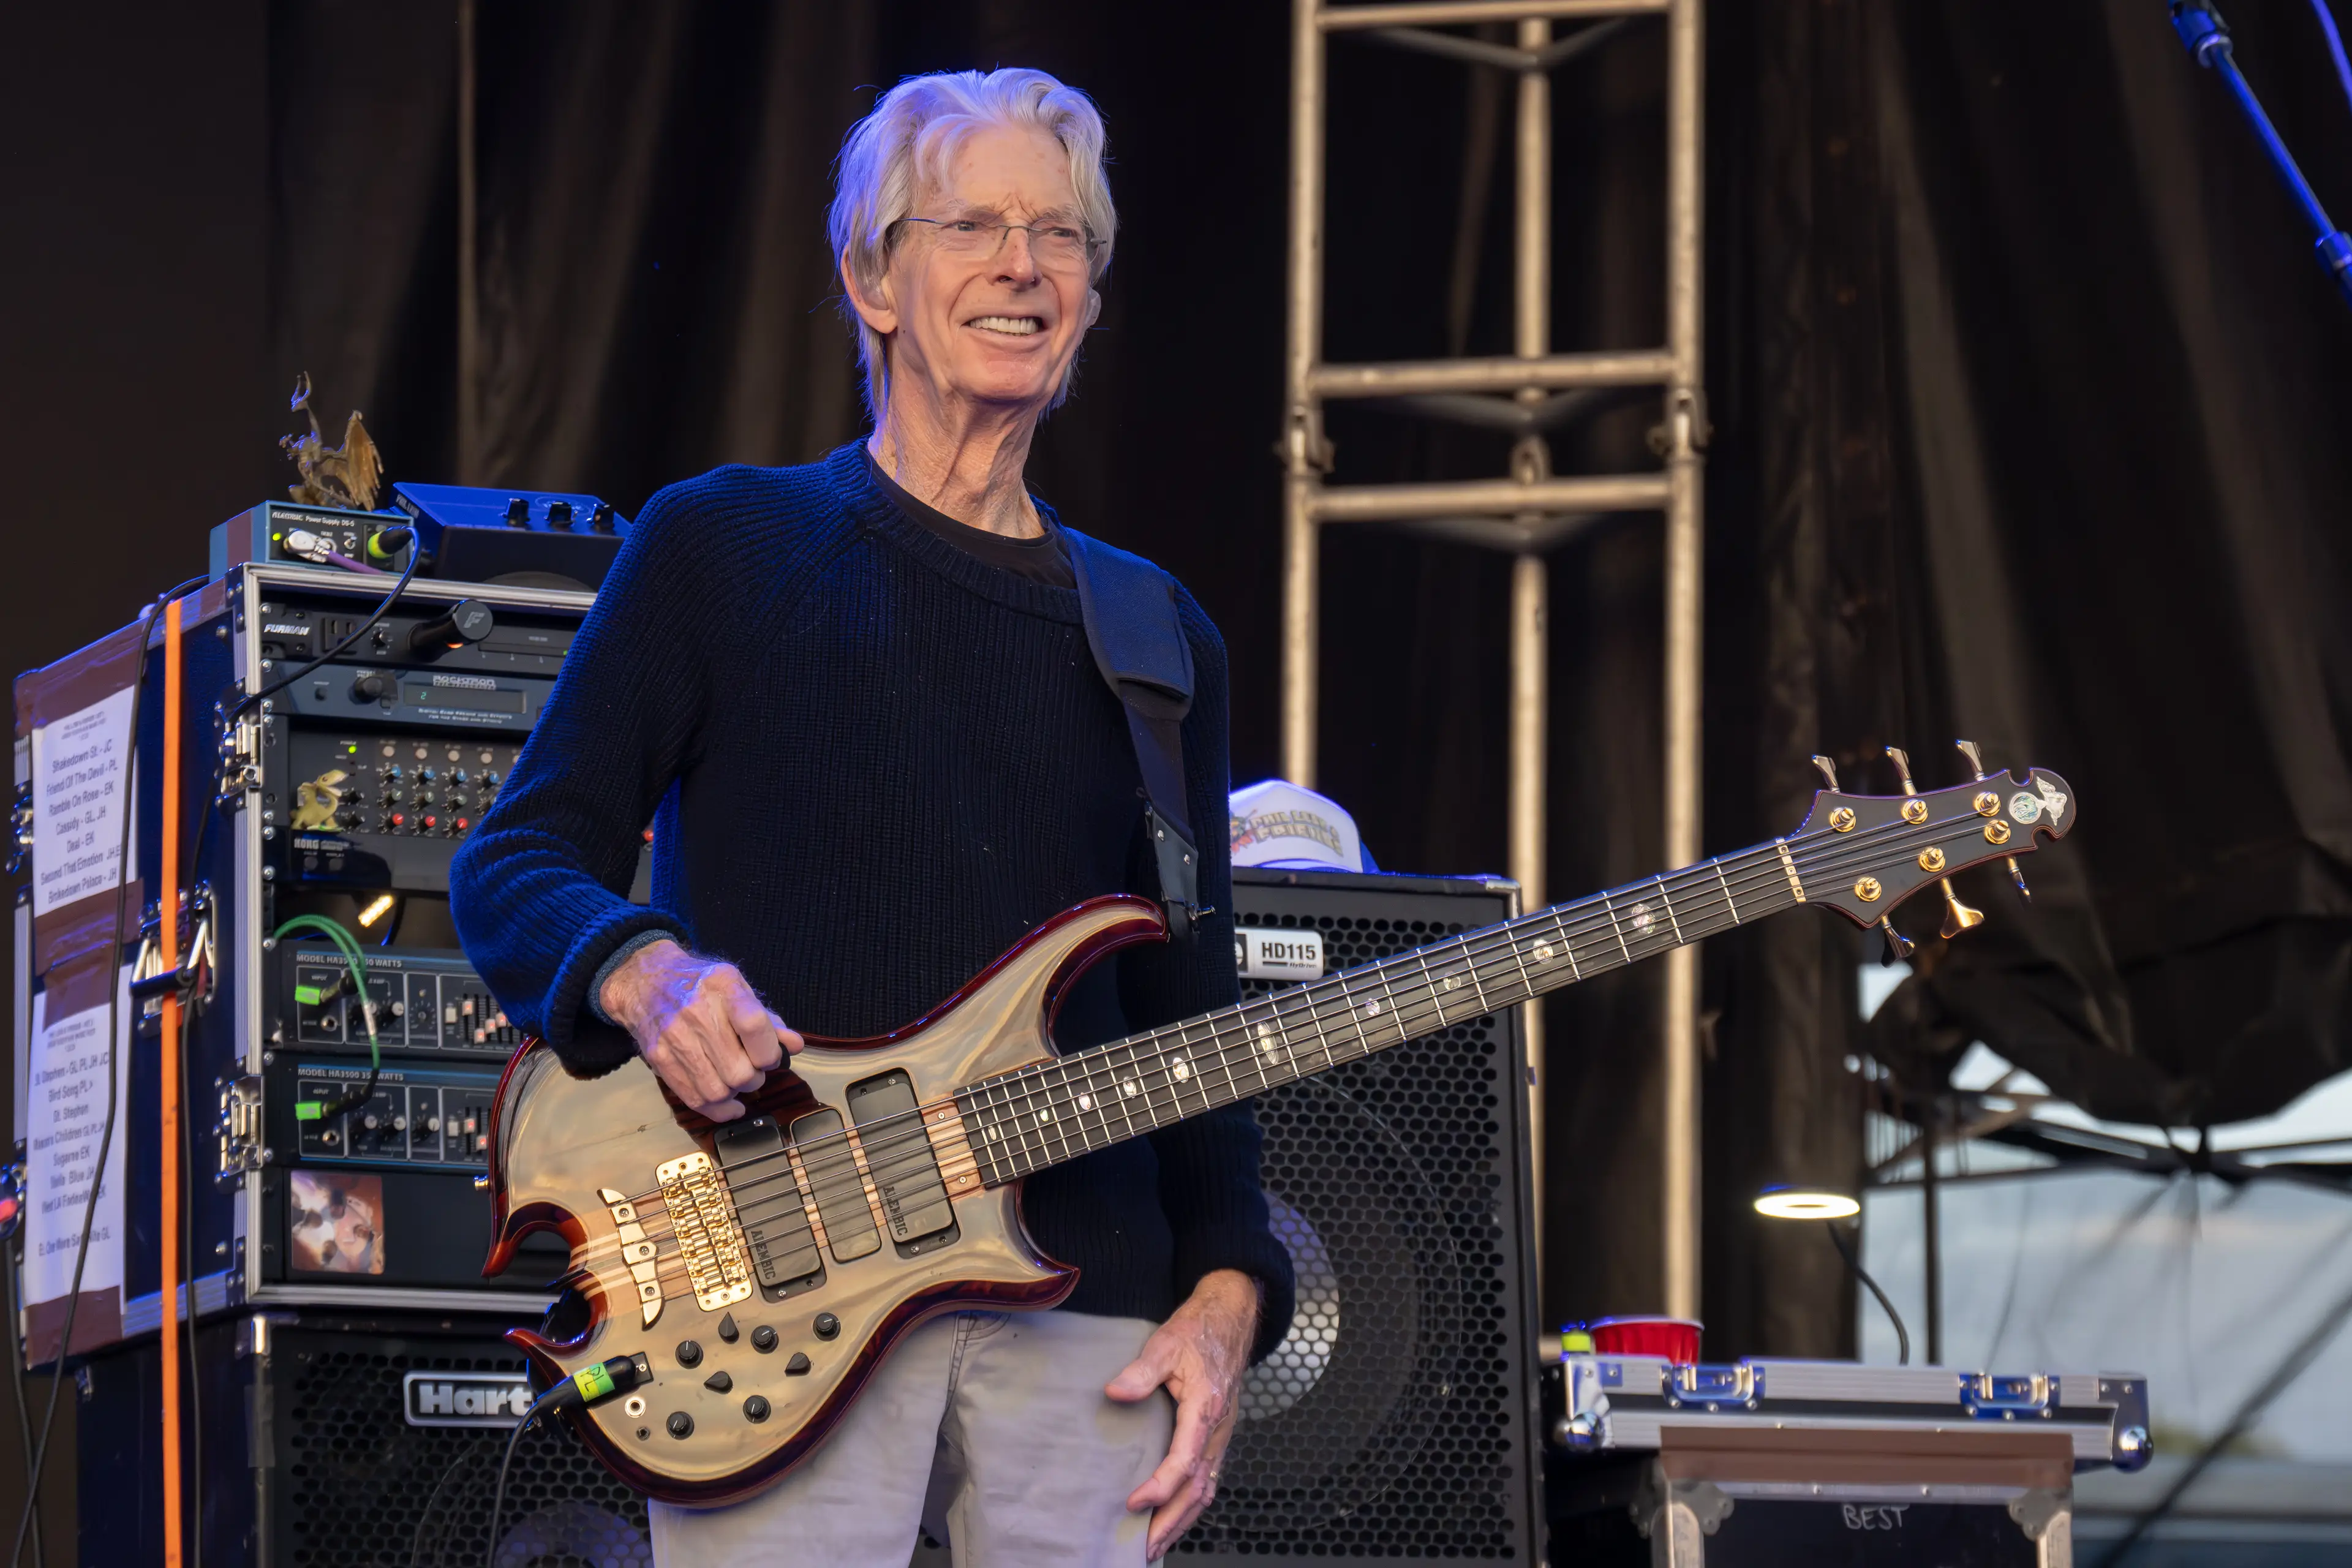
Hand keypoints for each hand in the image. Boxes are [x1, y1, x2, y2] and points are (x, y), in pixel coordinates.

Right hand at [599, 939, 802, 1120]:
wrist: (645, 981)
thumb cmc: (701, 984)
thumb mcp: (737, 988)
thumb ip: (767, 1018)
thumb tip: (794, 1045)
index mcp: (723, 987)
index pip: (754, 1026)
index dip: (769, 1052)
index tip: (770, 1057)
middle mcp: (696, 1012)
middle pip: (738, 1071)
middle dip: (754, 1079)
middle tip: (753, 1071)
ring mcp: (673, 1038)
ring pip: (716, 1091)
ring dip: (735, 1095)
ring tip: (737, 1083)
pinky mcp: (658, 1059)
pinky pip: (692, 1098)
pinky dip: (717, 1110)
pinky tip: (729, 1106)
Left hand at [1107, 1268, 1260, 1559]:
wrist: (1231, 1319)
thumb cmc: (1199, 1331)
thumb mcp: (1166, 1343)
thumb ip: (1141, 1370)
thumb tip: (1115, 1392)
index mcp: (1206, 1408)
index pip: (1186, 1460)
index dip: (1161, 1486)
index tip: (1135, 1502)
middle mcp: (1218, 1429)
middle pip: (1199, 1488)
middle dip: (1172, 1522)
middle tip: (1145, 1548)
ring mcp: (1221, 1435)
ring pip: (1207, 1489)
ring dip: (1183, 1520)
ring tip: (1156, 1544)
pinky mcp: (1218, 1436)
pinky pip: (1209, 1478)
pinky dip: (1192, 1504)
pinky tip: (1175, 1516)